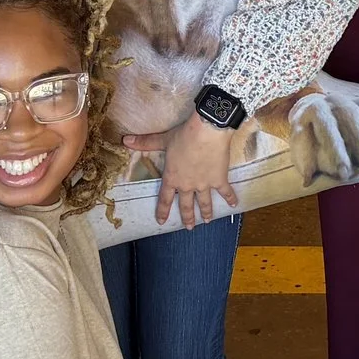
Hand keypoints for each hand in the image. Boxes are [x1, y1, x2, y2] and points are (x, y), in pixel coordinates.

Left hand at [125, 114, 240, 226]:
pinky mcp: (219, 179)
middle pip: (186, 205)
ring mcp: (204, 184)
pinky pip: (225, 192)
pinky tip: (233, 205)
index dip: (163, 210)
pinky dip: (230, 198)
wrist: (207, 131)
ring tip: (206, 221)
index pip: (165, 198)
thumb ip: (145, 143)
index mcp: (172, 178)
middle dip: (187, 217)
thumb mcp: (163, 139)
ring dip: (205, 213)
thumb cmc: (184, 136)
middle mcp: (187, 185)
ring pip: (204, 202)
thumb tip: (125, 141)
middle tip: (189, 227)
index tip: (162, 221)